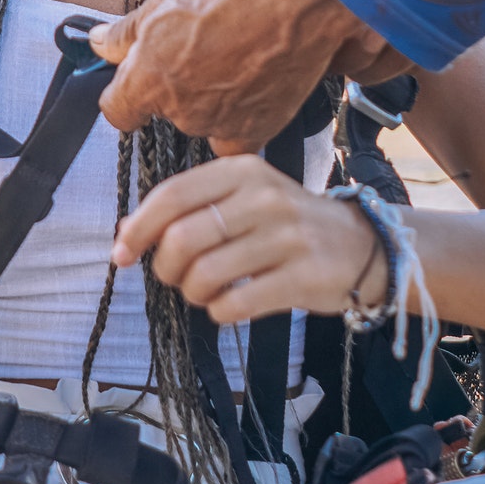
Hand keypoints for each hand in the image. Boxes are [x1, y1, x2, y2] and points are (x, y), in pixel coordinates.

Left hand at [90, 0, 395, 153]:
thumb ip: (126, 31)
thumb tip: (100, 42)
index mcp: (150, 78)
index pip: (117, 110)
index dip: (125, 97)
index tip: (134, 86)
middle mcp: (181, 110)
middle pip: (167, 112)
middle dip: (178, 88)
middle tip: (202, 53)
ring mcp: (220, 124)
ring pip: (204, 123)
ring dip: (212, 103)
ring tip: (234, 63)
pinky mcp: (258, 130)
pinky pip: (240, 137)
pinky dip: (243, 120)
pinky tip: (253, 88)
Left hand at [114, 156, 384, 324]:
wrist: (362, 246)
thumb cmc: (288, 223)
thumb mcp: (246, 196)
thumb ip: (194, 207)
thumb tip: (129, 233)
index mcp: (242, 171)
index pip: (172, 195)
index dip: (138, 228)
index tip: (122, 254)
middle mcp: (264, 198)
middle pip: (182, 238)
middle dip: (165, 267)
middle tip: (174, 278)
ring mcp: (287, 237)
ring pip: (205, 275)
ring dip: (192, 294)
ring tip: (204, 293)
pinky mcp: (303, 277)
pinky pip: (236, 304)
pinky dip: (219, 312)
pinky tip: (229, 306)